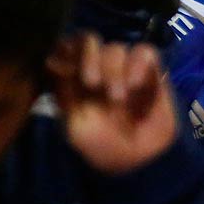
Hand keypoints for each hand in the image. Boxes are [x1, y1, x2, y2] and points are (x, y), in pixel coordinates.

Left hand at [48, 34, 176, 175]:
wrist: (139, 162)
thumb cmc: (101, 146)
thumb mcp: (75, 122)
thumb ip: (65, 89)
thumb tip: (53, 58)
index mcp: (74, 77)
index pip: (66, 46)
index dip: (66, 49)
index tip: (66, 68)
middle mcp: (98, 67)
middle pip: (90, 40)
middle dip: (89, 57)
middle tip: (92, 83)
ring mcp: (125, 68)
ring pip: (116, 48)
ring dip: (114, 70)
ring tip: (119, 99)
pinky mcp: (150, 71)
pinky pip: (145, 52)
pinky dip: (139, 64)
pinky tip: (136, 84)